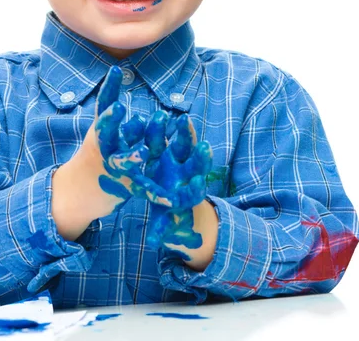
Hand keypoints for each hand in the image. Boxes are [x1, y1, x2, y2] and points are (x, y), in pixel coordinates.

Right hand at [89, 65, 150, 203]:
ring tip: (142, 153)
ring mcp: (113, 167)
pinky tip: (170, 198)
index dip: (109, 88)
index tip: (116, 70)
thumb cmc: (98, 154)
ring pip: (122, 161)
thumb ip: (120, 118)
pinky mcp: (126, 186)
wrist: (80, 191)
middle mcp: (104, 147)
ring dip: (132, 157)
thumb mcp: (104, 133)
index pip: (103, 106)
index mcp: (101, 131)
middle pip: (106, 133)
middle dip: (111, 121)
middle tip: (118, 108)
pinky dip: (157, 194)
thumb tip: (128, 92)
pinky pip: (143, 189)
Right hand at [139, 113, 213, 249]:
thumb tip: (153, 244)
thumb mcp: (164, 224)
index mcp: (185, 196)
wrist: (168, 197)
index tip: (198, 184)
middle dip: (200, 158)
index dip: (195, 189)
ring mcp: (182, 162)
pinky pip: (175, 138)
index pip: (193, 193)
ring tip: (184, 120)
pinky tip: (172, 115)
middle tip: (204, 147)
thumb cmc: (168, 215)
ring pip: (186, 147)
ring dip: (186, 135)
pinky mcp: (172, 152)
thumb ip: (161, 230)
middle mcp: (187, 177)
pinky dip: (176, 129)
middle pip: (196, 167)